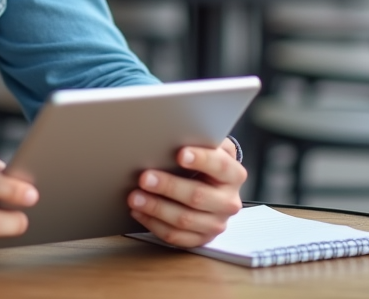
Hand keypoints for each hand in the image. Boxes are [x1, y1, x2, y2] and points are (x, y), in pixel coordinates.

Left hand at [127, 138, 245, 248]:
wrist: (214, 186)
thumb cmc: (206, 161)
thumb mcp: (210, 147)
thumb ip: (201, 139)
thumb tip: (177, 128)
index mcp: (234, 175)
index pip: (220, 166)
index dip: (201, 159)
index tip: (180, 153)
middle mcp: (228, 201)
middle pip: (198, 196)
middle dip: (169, 186)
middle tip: (144, 177)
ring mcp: (216, 223)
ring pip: (184, 220)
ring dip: (156, 208)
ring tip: (134, 197)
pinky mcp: (201, 238)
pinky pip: (176, 237)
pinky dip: (154, 224)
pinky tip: (139, 212)